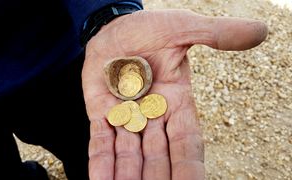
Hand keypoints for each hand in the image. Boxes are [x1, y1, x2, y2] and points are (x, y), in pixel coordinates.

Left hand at [82, 9, 266, 179]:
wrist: (114, 26)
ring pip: (129, 155)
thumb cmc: (149, 28)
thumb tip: (261, 31)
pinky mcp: (100, 113)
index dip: (189, 169)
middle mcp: (152, 117)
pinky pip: (101, 142)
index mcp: (177, 103)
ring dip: (128, 177)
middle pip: (157, 157)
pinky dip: (101, 163)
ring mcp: (125, 117)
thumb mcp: (184, 28)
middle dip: (156, 179)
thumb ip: (217, 35)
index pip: (187, 145)